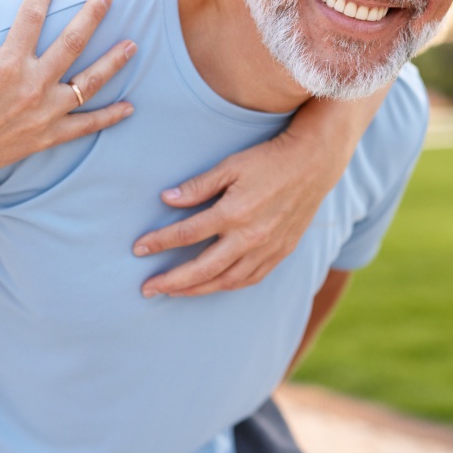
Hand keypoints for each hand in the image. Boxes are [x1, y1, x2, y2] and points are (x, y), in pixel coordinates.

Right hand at [0, 0, 136, 188]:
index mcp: (7, 64)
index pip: (30, 20)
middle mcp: (33, 85)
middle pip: (72, 43)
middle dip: (91, 16)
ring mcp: (45, 112)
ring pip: (89, 83)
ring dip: (113, 62)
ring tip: (132, 45)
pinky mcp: (49, 136)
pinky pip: (86, 126)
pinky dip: (109, 117)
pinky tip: (129, 106)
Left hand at [133, 89, 390, 296]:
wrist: (314, 164)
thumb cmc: (268, 160)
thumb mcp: (230, 165)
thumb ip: (198, 186)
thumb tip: (166, 199)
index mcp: (234, 213)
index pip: (187, 234)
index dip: (159, 242)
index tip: (138, 248)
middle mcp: (250, 237)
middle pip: (203, 268)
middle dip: (172, 281)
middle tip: (146, 289)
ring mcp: (267, 249)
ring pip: (226, 281)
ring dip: (197, 289)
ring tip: (174, 292)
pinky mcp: (281, 253)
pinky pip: (249, 279)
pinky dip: (227, 285)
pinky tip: (212, 286)